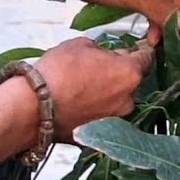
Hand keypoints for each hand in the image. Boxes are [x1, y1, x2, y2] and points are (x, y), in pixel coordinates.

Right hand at [34, 37, 154, 141]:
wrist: (34, 108)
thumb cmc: (57, 72)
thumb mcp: (80, 44)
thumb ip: (101, 49)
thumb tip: (105, 55)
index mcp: (129, 74)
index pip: (146, 59)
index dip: (137, 52)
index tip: (131, 50)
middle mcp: (128, 100)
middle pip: (130, 82)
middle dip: (117, 74)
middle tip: (95, 68)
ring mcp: (114, 120)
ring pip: (116, 101)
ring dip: (106, 94)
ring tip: (81, 88)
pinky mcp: (99, 135)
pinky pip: (101, 117)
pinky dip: (93, 110)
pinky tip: (76, 103)